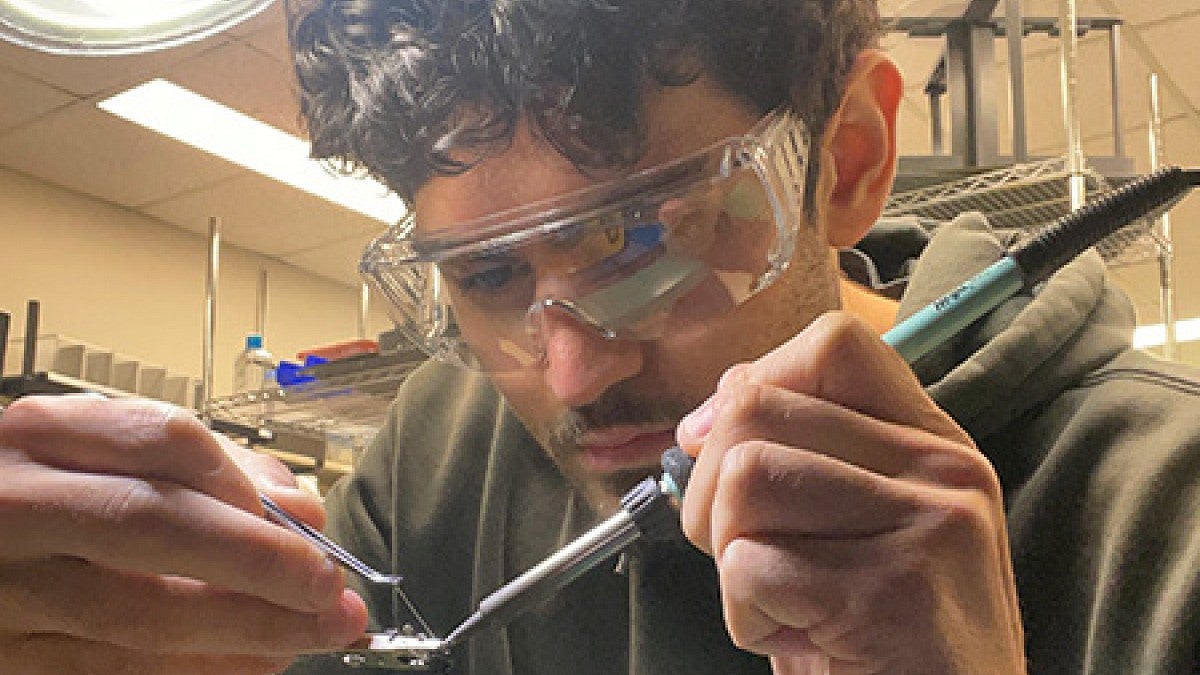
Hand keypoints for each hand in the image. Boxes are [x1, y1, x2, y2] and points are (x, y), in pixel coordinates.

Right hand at [0, 395, 367, 674]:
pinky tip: (255, 661)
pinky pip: (114, 671)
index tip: (305, 519)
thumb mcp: (105, 454)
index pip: (164, 442)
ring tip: (313, 630)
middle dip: (258, 559)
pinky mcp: (9, 658)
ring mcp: (8, 589)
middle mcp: (19, 507)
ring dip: (246, 627)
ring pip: (141, 613)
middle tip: (327, 585)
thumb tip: (301, 512)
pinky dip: (198, 669)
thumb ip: (205, 470)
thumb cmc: (42, 495)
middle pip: (155, 525)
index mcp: (45, 436)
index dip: (246, 484)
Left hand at [675, 312, 1024, 673]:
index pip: (832, 346)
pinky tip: (802, 638)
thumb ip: (803, 456)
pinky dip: (746, 616)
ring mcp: (926, 527)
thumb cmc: (883, 639)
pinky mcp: (890, 595)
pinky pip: (749, 567)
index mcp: (933, 442)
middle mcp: (941, 470)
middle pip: (756, 409)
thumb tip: (703, 421)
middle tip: (752, 557)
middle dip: (711, 492)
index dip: (754, 383)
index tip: (723, 447)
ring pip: (743, 479)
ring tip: (784, 600)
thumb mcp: (857, 527)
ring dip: (729, 556)